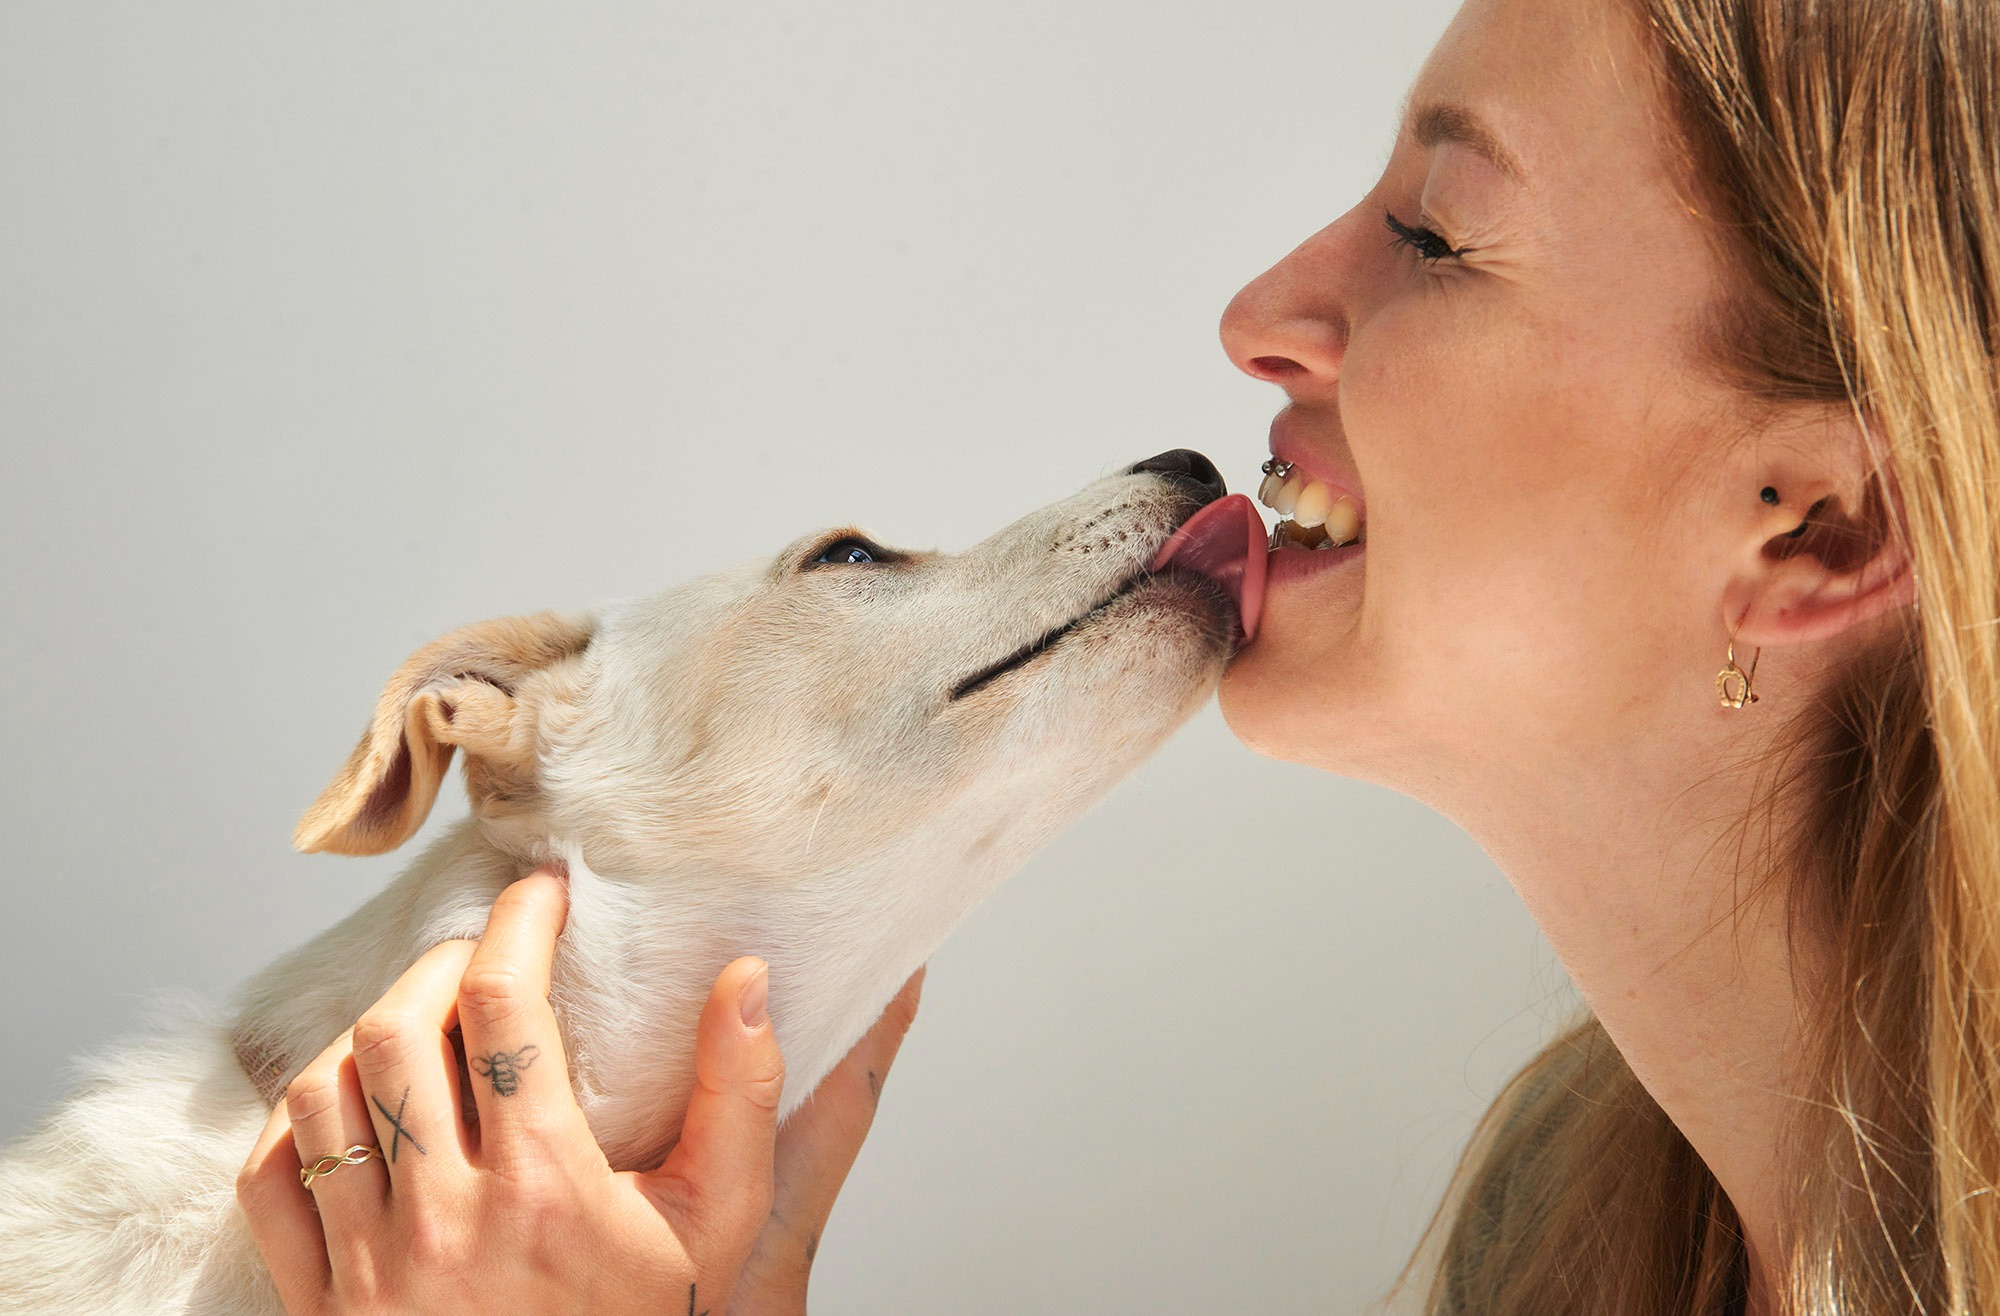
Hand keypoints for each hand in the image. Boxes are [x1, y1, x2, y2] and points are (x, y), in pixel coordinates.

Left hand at [236, 869, 923, 1314]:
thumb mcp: (719, 1226)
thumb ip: (741, 1098)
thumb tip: (745, 981)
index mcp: (543, 1187)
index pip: (503, 1005)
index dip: (517, 923)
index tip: (538, 894)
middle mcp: (443, 1217)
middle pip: (397, 1029)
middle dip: (440, 965)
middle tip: (482, 955)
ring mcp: (369, 1261)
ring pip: (323, 1090)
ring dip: (367, 1032)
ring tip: (418, 1019)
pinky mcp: (321, 1300)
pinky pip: (268, 1179)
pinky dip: (297, 1120)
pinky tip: (350, 1103)